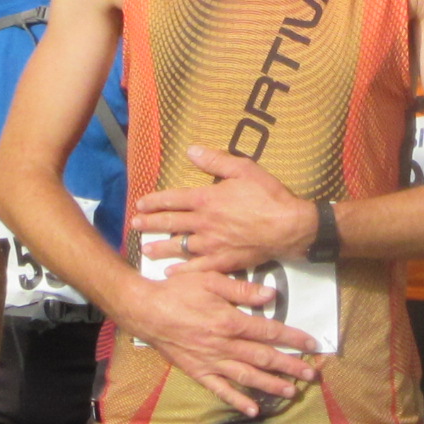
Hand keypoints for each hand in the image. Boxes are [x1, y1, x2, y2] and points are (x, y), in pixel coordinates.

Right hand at [124, 259, 323, 417]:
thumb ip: (241, 290)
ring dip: (271, 385)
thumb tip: (271, 295)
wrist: (145, 310)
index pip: (268, 332)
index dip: (292, 338)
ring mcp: (211, 361)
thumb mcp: (209, 280)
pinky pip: (220, 389)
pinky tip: (253, 409)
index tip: (311, 344)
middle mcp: (223, 345)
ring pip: (247, 376)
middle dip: (289, 366)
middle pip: (263, 357)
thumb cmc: (177, 291)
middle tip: (311, 374)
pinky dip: (237, 400)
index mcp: (229, 321)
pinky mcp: (198, 371)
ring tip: (291, 392)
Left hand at [134, 148, 315, 273]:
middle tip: (134, 225)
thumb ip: (216, 161)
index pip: (174, 199)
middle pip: (171, 223)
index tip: (141, 203)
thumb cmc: (268, 195)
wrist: (288, 226)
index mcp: (208, 199)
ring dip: (161, 247)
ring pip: (180, 246)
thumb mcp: (244, 169)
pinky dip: (182, 270)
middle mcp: (204, 223)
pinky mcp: (223, 261)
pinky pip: (197, 268)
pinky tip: (170, 272)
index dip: (155, 201)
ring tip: (146, 249)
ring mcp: (212, 244)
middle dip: (151, 223)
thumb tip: (191, 150)